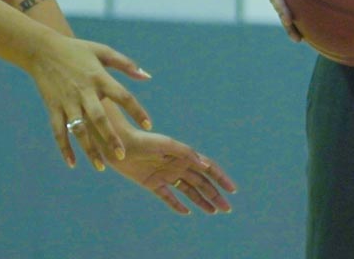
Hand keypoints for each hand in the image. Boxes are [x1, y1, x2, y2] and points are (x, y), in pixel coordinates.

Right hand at [27, 36, 153, 170]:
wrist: (42, 50)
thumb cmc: (77, 49)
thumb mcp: (103, 51)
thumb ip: (126, 64)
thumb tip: (147, 77)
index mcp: (100, 77)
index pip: (123, 96)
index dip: (136, 111)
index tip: (149, 125)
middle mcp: (84, 92)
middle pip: (100, 119)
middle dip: (111, 138)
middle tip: (122, 155)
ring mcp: (67, 102)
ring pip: (79, 131)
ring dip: (89, 149)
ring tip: (101, 166)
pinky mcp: (53, 108)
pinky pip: (58, 132)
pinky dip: (64, 148)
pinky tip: (72, 163)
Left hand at [109, 127, 238, 215]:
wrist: (120, 146)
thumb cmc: (145, 141)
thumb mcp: (167, 144)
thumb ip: (186, 153)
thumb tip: (205, 166)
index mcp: (185, 156)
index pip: (209, 168)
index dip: (221, 178)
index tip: (232, 190)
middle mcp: (179, 166)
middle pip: (202, 183)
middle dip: (216, 195)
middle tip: (227, 209)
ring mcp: (167, 176)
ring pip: (189, 191)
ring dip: (202, 201)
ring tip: (213, 212)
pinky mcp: (153, 184)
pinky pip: (169, 197)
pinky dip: (178, 205)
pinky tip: (187, 212)